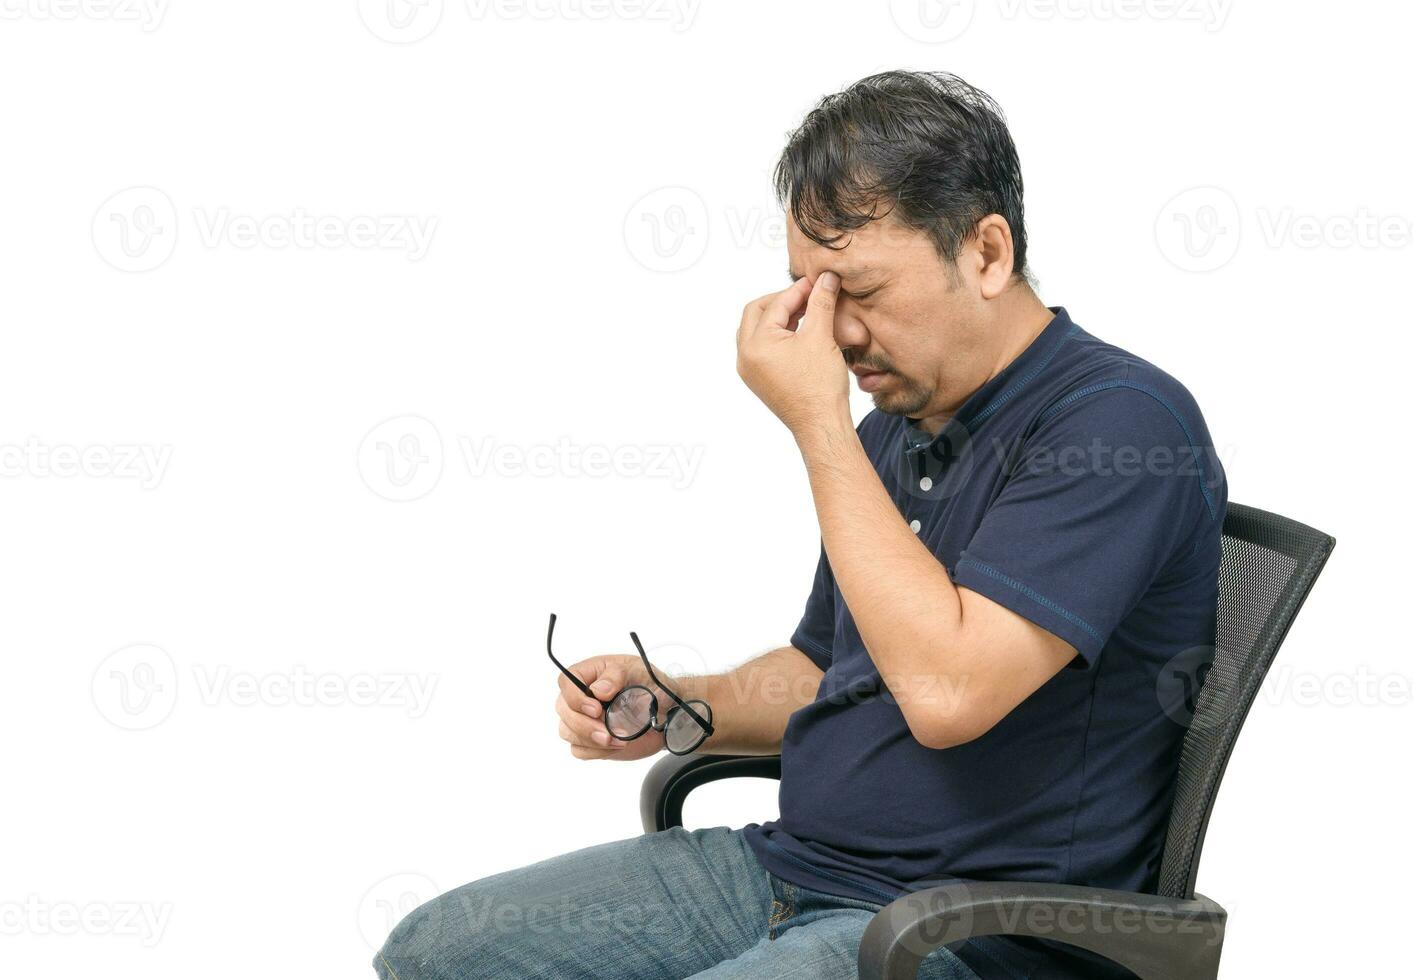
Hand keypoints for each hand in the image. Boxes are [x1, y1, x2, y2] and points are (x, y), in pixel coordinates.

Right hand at [554, 654, 665, 760]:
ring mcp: (582, 719)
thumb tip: (598, 690)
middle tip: (608, 733)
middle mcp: (580, 696)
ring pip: (567, 732)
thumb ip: (616, 676)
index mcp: (588, 674)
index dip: (575, 698)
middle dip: (585, 726)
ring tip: (619, 740)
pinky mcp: (588, 740)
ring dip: (592, 741)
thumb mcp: (636, 670)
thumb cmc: (646, 683)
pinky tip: (616, 745)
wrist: (663, 709)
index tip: (596, 709)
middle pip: (564, 711)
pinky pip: (579, 750)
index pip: (565, 683)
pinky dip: (596, 751)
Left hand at [735, 271, 850, 435]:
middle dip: (781, 301)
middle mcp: (745, 357)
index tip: (818, 282)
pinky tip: (799, 334)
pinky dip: (777, 335)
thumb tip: (826, 277)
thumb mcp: (821, 337)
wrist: (821, 426)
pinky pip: (761, 348)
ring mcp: (749, 370)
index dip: (798, 290)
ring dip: (778, 317)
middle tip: (806, 296)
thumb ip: (821, 302)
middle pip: (756, 313)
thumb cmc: (820, 386)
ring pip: (756, 330)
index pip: (775, 305)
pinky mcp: (758, 380)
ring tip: (804, 313)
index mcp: (755, 344)